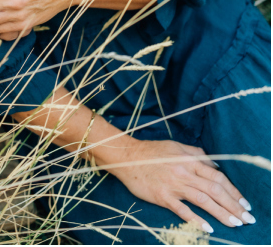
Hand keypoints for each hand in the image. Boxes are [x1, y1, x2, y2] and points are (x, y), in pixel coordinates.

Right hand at [94, 135, 254, 233]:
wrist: (126, 156)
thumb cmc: (151, 151)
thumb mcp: (175, 146)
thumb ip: (195, 153)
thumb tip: (214, 164)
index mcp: (188, 160)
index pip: (217, 176)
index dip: (233, 190)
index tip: (244, 203)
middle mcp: (184, 172)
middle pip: (215, 190)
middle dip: (234, 205)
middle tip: (247, 218)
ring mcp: (174, 185)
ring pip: (203, 200)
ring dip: (222, 213)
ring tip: (235, 223)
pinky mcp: (162, 196)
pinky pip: (182, 210)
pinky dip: (196, 219)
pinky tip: (208, 227)